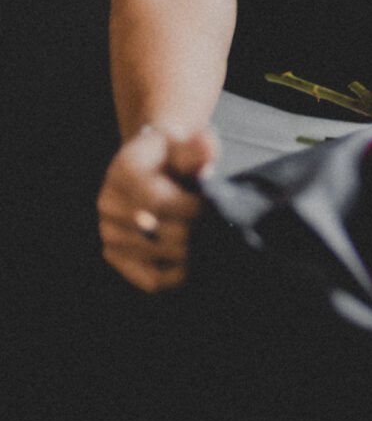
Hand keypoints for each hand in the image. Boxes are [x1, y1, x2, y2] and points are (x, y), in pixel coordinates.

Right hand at [96, 124, 217, 292]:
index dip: (191, 207)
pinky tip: (193, 256)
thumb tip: (206, 155)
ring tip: (204, 231)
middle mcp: (109, 203)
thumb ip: (197, 149)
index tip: (211, 203)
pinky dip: (178, 274)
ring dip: (192, 249)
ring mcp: (109, 232)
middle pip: (162, 233)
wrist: (156, 162)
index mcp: (124, 170)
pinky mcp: (115, 256)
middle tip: (214, 220)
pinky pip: (152, 280)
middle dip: (197, 228)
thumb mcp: (188, 139)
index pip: (157, 201)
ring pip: (162, 256)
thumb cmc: (178, 152)